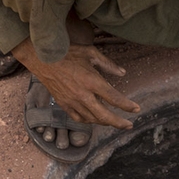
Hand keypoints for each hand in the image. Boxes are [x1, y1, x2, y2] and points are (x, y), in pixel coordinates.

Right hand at [11, 39, 139, 128]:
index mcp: (92, 81)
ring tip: (114, 121)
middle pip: (105, 116)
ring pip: (92, 119)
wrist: (42, 58)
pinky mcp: (63, 104)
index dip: (127, 106)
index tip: (136, 109)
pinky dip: (88, 121)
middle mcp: (83, 95)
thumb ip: (108, 64)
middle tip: (129, 125)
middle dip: (119, 123)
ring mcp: (72, 101)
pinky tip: (94, 119)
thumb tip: (123, 73)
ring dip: (105, 122)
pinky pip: (78, 118)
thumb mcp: (90, 52)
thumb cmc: (67, 52)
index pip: (114, 98)